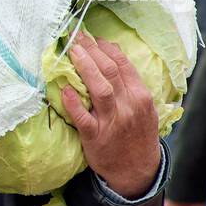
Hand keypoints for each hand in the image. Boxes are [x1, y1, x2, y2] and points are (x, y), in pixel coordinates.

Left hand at [60, 31, 160, 198]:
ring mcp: (112, 121)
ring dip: (85, 67)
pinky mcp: (96, 136)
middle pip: (110, 71)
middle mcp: (128, 105)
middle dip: (91, 50)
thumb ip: (129, 85)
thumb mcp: (142, 108)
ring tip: (72, 50)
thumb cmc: (136, 134)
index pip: (122, 64)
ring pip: (100, 89)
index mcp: (140, 96)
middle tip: (75, 35)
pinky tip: (64, 89)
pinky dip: (74, 103)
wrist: (137, 170)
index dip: (105, 47)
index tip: (91, 36)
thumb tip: (111, 57)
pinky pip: (83, 117)